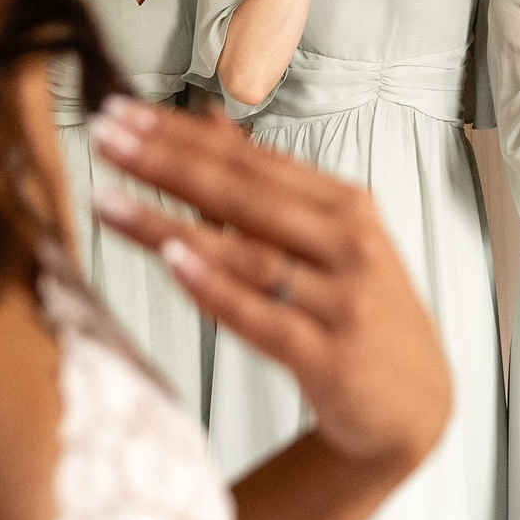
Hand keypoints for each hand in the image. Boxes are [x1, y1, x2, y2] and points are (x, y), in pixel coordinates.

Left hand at [89, 101, 449, 472]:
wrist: (415, 408)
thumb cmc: (359, 314)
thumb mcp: (328, 240)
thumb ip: (265, 183)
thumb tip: (208, 120)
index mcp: (346, 205)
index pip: (252, 159)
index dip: (184, 134)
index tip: (122, 111)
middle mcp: (349, 244)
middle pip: (245, 194)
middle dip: (167, 161)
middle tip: (104, 136)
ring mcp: (344, 301)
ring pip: (245, 253)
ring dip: (170, 223)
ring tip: (107, 201)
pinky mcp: (331, 359)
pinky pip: (262, 318)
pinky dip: (216, 289)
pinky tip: (171, 261)